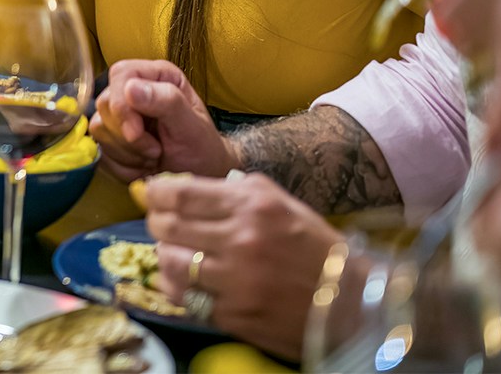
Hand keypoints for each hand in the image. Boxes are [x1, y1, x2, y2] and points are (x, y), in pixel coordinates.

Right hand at [89, 59, 238, 181]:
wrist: (199, 174)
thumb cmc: (202, 148)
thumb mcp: (192, 126)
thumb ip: (167, 101)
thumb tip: (132, 88)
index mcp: (157, 76)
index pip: (121, 74)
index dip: (122, 104)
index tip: (136, 132)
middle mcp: (135, 90)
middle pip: (106, 103)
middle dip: (129, 136)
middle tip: (156, 150)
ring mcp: (120, 114)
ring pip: (99, 128)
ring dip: (127, 153)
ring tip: (153, 156)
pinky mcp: (111, 137)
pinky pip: (100, 149)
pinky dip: (122, 165)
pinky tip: (143, 165)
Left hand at [145, 172, 341, 360]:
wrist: (350, 302)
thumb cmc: (314, 247)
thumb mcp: (281, 203)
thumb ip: (236, 191)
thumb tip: (185, 186)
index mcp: (253, 206)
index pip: (180, 193)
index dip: (155, 194)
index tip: (150, 195)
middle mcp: (241, 240)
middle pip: (168, 226)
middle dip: (157, 223)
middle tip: (161, 224)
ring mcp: (235, 280)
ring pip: (169, 261)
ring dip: (165, 255)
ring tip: (175, 253)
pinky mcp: (233, 314)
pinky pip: (184, 297)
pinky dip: (177, 287)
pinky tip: (185, 280)